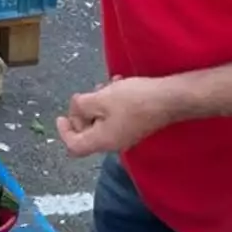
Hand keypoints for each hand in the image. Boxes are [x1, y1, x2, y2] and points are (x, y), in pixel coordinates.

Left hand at [55, 76, 176, 156]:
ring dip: (98, 103)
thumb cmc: (134, 100)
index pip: (74, 146)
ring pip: (101, 120)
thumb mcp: (100, 99)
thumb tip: (75, 110)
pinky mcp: (135, 125)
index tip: (60, 117)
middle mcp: (113, 142)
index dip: (64, 132)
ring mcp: (126, 134)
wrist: (170, 99)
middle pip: (87, 132)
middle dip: (83, 111)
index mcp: (102, 140)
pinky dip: (112, 102)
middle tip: (88, 95)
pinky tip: (118, 85)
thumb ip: (81, 106)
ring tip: (106, 86)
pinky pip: (115, 116)